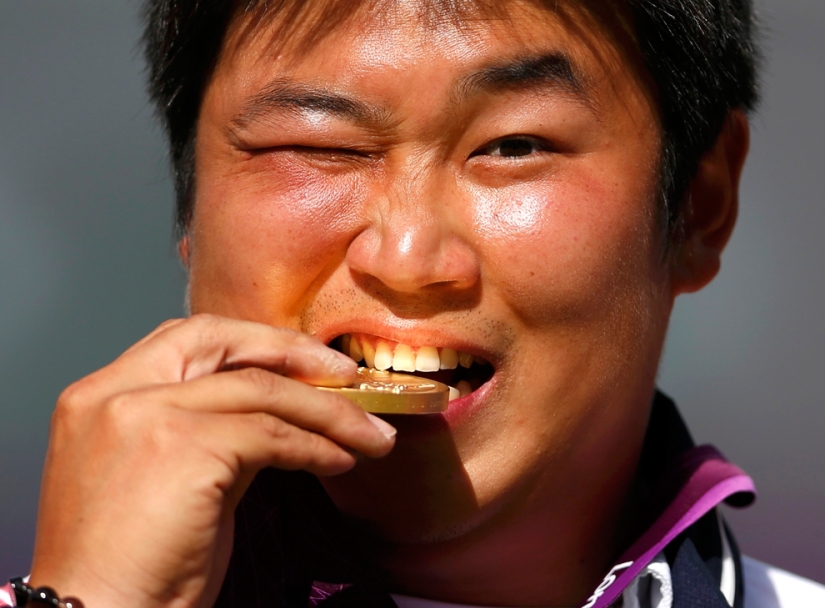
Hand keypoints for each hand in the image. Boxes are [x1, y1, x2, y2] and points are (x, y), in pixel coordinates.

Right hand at [28, 314, 395, 607]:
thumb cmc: (131, 566)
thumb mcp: (165, 479)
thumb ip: (212, 434)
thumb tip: (278, 420)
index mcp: (98, 395)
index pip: (185, 340)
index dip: (252, 343)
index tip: (304, 361)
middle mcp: (116, 393)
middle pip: (220, 340)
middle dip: (292, 351)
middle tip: (345, 374)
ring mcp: (146, 414)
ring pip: (260, 389)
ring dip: (327, 411)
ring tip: (367, 434)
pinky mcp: (182, 447)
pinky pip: (272, 435)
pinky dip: (316, 447)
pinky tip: (340, 461)